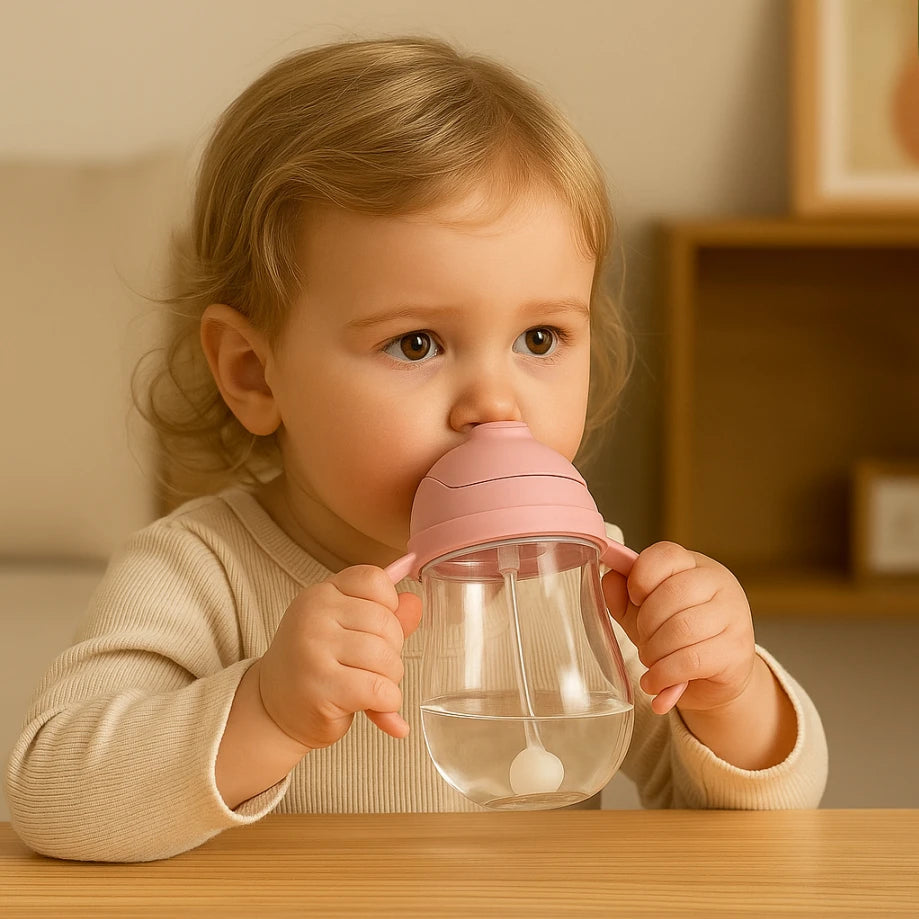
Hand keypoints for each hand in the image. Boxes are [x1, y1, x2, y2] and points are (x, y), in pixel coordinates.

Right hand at [257, 565, 421, 749]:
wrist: (272, 709)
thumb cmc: (316, 666)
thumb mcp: (345, 630)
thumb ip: (383, 615)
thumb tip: (414, 603)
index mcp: (321, 594)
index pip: (375, 580)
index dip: (389, 605)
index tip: (376, 627)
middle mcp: (314, 615)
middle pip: (386, 622)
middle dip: (393, 651)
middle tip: (373, 667)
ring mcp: (314, 650)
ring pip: (386, 657)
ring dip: (390, 679)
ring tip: (372, 687)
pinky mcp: (320, 687)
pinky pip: (378, 689)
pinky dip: (387, 702)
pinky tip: (375, 706)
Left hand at [602, 541, 754, 715]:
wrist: (713, 679)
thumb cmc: (675, 638)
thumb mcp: (642, 613)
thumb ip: (622, 596)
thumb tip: (608, 579)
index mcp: (694, 565)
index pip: (667, 554)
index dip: (641, 577)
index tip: (634, 599)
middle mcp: (720, 583)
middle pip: (673, 593)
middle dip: (646, 623)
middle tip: (642, 641)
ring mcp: (734, 615)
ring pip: (682, 628)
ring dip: (654, 651)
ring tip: (650, 661)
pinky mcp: (737, 651)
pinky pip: (691, 660)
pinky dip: (664, 674)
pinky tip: (655, 681)